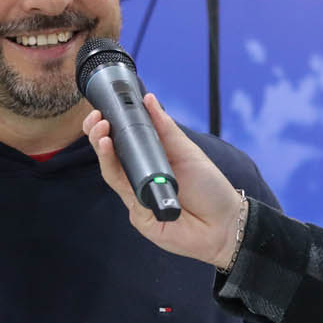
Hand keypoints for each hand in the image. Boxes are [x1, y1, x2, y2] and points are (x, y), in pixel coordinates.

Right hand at [81, 93, 245, 269]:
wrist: (225, 224)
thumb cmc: (209, 188)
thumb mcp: (187, 151)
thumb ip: (165, 127)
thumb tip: (149, 99)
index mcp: (150, 161)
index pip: (121, 142)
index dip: (107, 128)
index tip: (100, 112)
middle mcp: (139, 180)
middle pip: (110, 158)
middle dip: (98, 138)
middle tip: (97, 122)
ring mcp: (137, 200)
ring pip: (113, 176)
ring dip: (105, 155)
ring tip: (103, 136)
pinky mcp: (140, 218)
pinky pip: (129, 198)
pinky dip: (125, 181)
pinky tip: (130, 170)